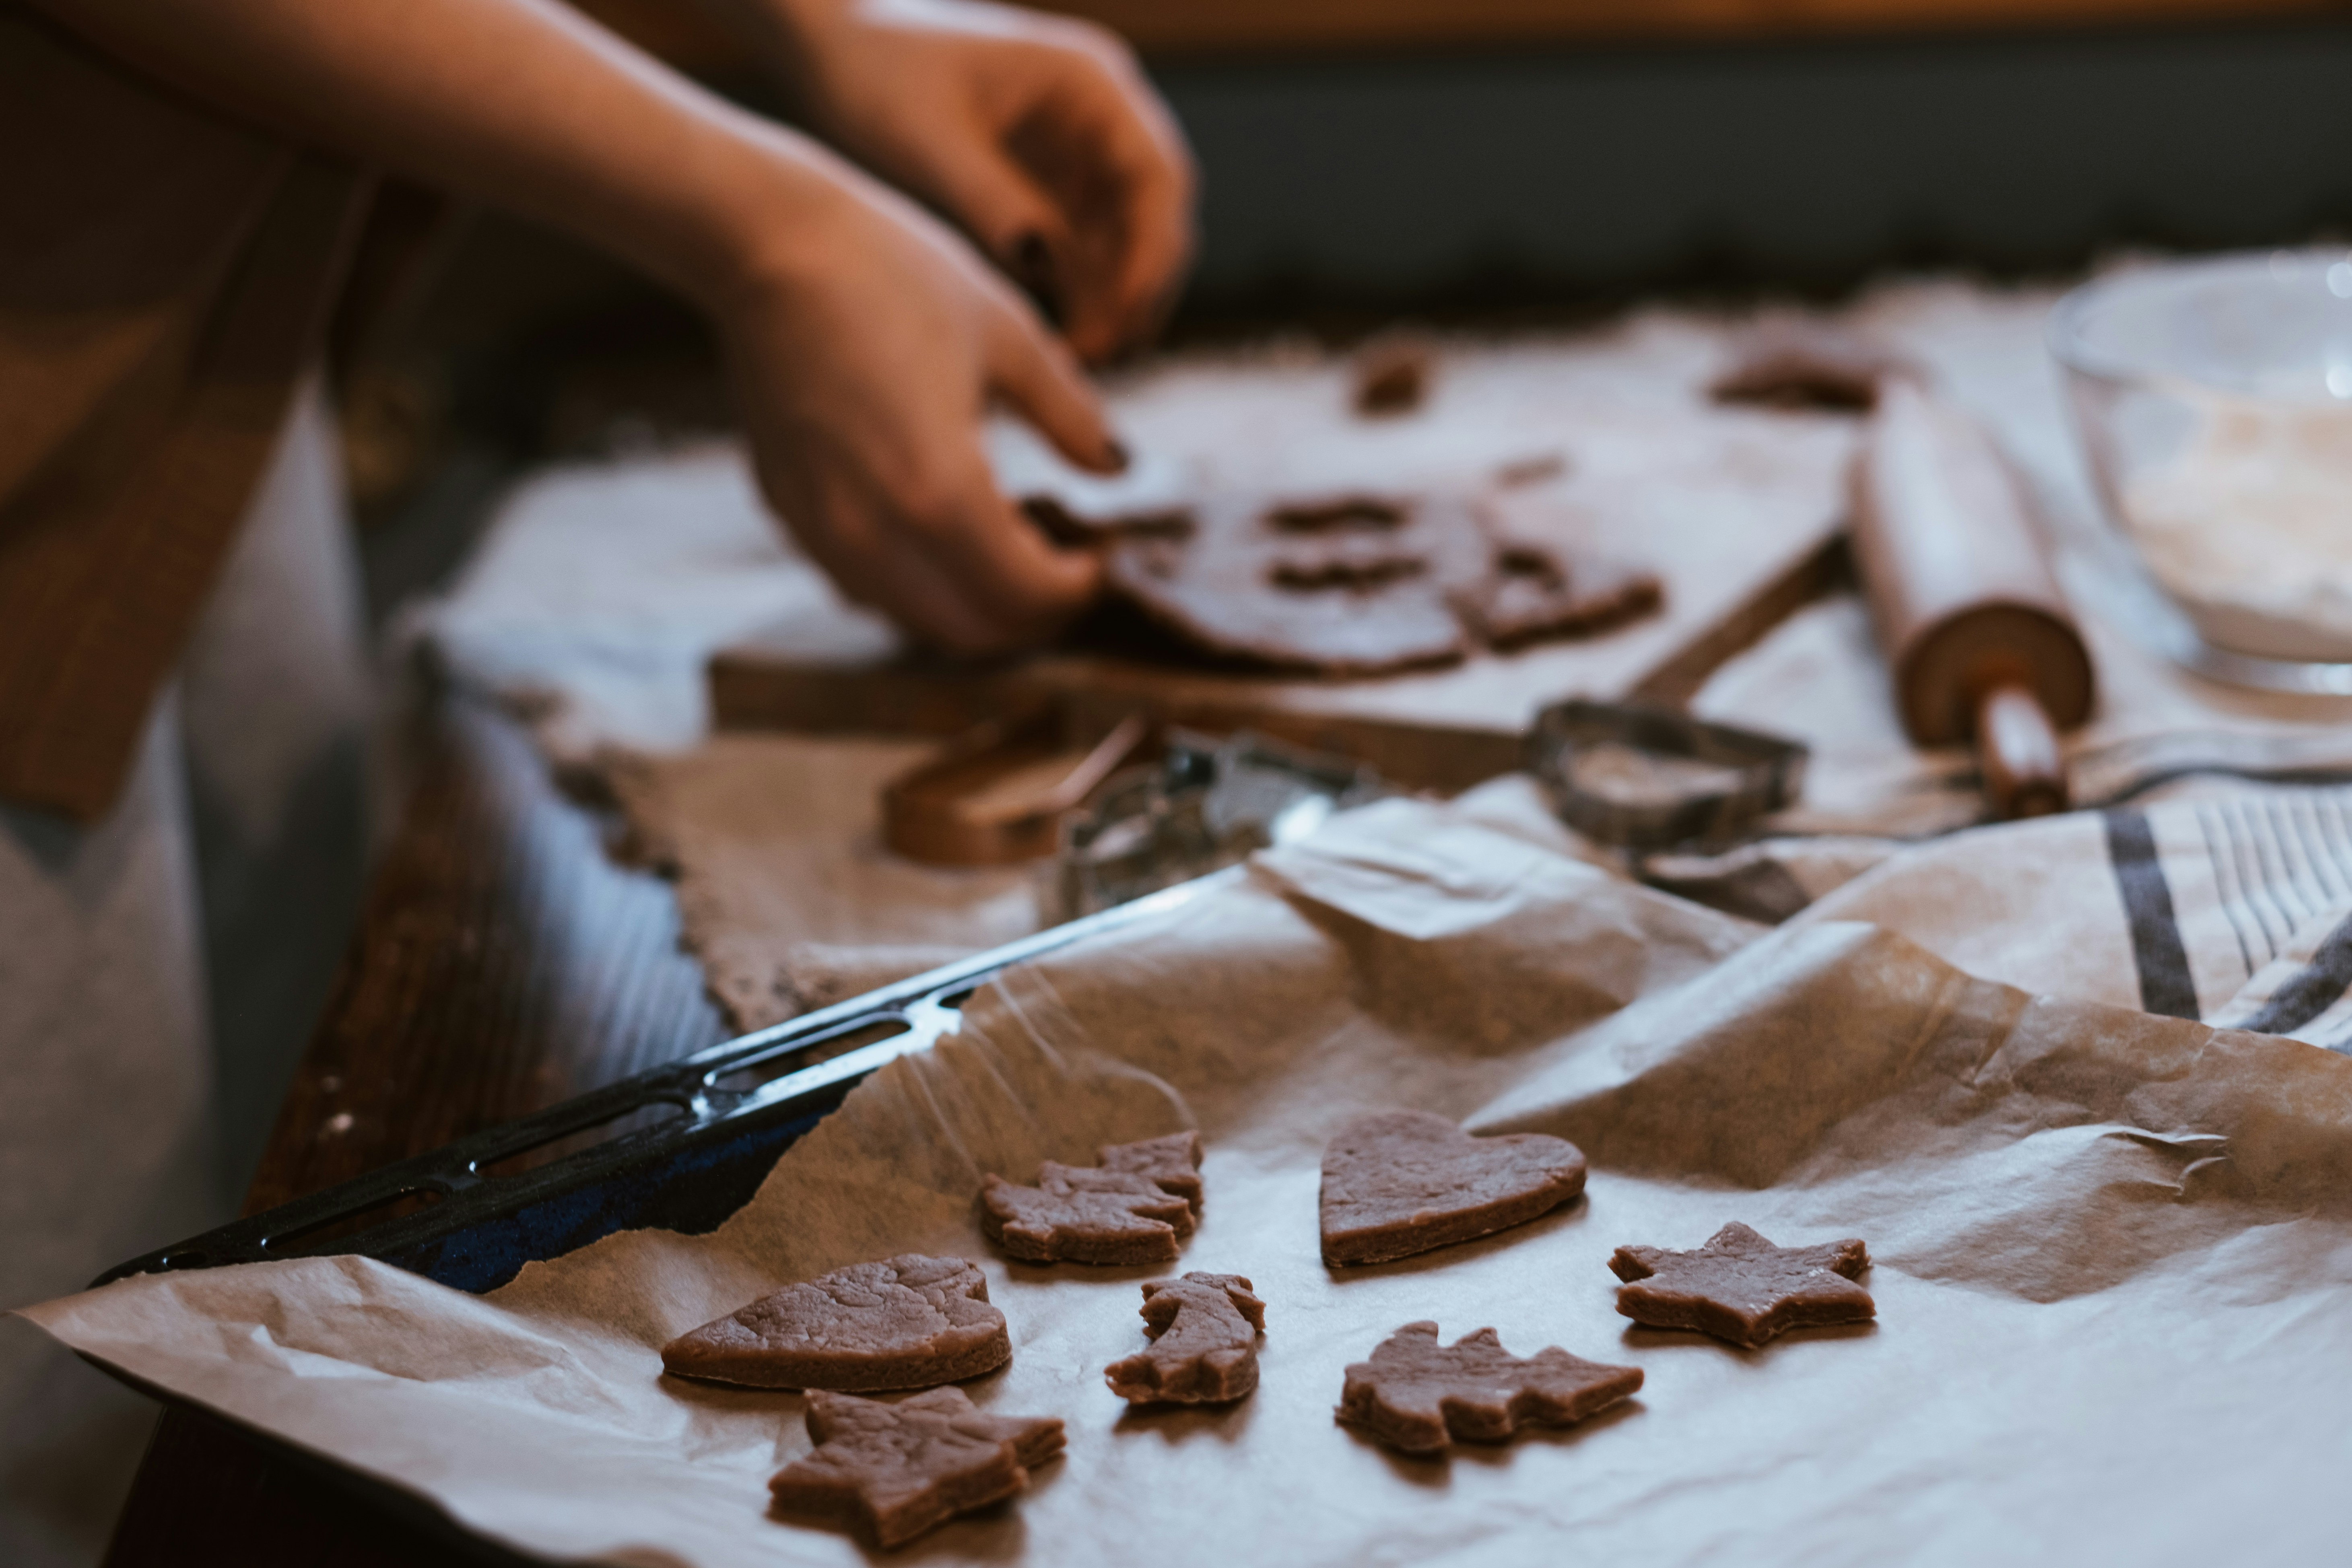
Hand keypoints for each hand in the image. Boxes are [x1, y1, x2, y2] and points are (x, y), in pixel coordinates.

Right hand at [720, 164, 1121, 653]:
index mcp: (942, 491)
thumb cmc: (891, 272)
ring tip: (1010, 549)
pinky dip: (916, 582)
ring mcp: (821, 529)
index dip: (1078, 589)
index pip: (1027, 595)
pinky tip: (941, 529)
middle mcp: (875, 532)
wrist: (766, 244)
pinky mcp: (787, 512)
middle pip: (973, 631)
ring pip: (915, 619)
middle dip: (1031, 614)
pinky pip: (863, 584)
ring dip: (973, 604)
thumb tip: (1119, 467)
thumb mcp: (1009, 336)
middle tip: (1065, 571)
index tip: (1103, 558)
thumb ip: (1071, 416)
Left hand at [768, 0, 1194, 361]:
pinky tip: (1057, 337)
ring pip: (1123, 238)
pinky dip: (1077, 292)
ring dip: (1110, 299)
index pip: (1156, 175)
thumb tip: (1046, 267)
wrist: (829, 50)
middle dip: (1135, 286)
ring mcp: (1076, 150)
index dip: (1150, 251)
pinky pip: (1082, 247)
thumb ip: (992, 201)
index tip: (1122, 313)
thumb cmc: (876, 73)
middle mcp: (1097, 114)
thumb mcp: (930, 144)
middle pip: (1154, 214)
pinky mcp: (1047, 183)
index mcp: (1088, 82)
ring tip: (1076, 357)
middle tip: (1100, 353)